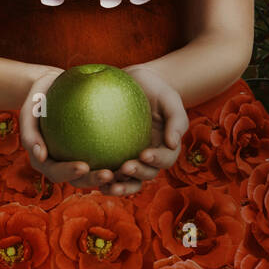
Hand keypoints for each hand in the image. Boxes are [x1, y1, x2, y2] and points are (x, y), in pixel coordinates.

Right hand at [18, 68, 121, 191]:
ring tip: (126, 170)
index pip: (56, 172)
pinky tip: (135, 152)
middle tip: (109, 174)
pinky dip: (119, 157)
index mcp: (45, 160)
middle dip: (94, 181)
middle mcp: (63, 163)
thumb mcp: (29, 108)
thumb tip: (41, 155)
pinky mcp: (95, 148)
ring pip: (96, 172)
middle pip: (79, 179)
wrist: (53, 85)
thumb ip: (29, 132)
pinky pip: (108, 154)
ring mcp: (78, 157)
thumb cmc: (38, 96)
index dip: (69, 173)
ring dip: (111, 177)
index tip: (83, 166)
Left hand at [97, 63, 188, 197]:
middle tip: (124, 167)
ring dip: (121, 186)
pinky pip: (111, 171)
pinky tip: (93, 177)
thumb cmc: (155, 89)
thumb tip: (173, 143)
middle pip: (148, 174)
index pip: (165, 159)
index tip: (144, 154)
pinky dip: (104, 178)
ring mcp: (132, 157)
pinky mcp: (114, 156)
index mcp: (166, 146)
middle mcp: (150, 157)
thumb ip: (176, 119)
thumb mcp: (170, 98)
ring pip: (129, 180)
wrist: (135, 83)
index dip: (157, 160)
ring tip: (108, 183)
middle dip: (137, 174)